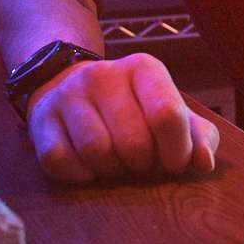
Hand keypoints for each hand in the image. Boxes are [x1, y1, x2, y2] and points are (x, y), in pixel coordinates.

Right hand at [25, 51, 220, 183]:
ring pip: (96, 153)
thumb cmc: (133, 108)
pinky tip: (87, 165)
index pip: (167, 116)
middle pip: (133, 143)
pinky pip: (60, 161)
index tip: (172, 162)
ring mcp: (68, 95)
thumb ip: (198, 136)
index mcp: (144, 68)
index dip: (176, 152)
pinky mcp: (41, 118)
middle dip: (142, 165)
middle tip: (140, 161)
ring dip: (111, 171)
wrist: (70, 85)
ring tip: (115, 161)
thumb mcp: (170, 112)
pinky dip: (78, 174)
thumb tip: (203, 164)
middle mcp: (104, 75)